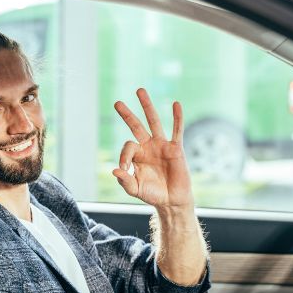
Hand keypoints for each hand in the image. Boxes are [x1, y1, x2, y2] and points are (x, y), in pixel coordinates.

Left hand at [112, 88, 192, 209]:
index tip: (124, 168)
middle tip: (117, 103)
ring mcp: (162, 145)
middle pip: (136, 126)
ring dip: (147, 107)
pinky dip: (177, 117)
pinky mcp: (176, 149)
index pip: (127, 146)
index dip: (124, 156)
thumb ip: (124, 181)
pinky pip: (176, 130)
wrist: (171, 201)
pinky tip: (176, 104)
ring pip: (154, 122)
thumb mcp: (134, 189)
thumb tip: (114, 170)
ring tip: (140, 91)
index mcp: (137, 155)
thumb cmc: (152, 194)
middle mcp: (148, 146)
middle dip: (127, 115)